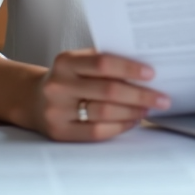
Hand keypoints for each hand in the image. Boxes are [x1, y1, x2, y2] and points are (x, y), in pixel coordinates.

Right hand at [27, 49, 170, 140]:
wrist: (32, 100)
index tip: (151, 73)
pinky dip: (119, 126)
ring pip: (104, 112)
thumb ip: (103, 64)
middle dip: (140, 95)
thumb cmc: (66, 80)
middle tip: (162, 98)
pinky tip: (132, 121)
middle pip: (108, 90)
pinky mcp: (60, 132)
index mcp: (65, 62)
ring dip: (133, 111)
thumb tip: (144, 72)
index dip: (129, 67)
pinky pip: (96, 131)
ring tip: (148, 109)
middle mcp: (59, 85)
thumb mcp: (77, 64)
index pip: (103, 62)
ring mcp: (57, 110)